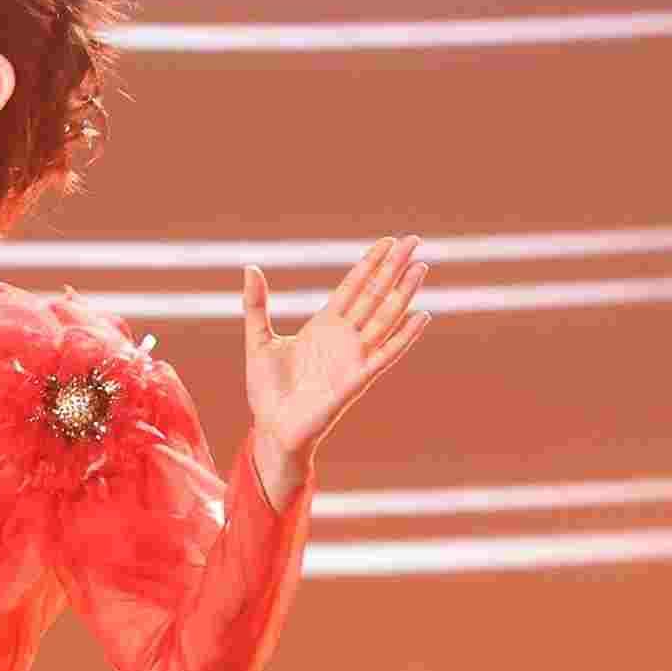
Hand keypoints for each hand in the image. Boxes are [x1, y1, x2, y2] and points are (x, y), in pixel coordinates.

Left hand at [240, 235, 430, 505]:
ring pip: (384, 318)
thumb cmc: (267, 391)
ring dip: (403, 293)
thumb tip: (250, 268)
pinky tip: (421, 316)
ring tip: (420, 267)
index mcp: (324, 326)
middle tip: (414, 240)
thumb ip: (257, 306)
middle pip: (374, 294)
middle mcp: (344, 337)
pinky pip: (386, 354)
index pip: (354, 286)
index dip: (370, 263)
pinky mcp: (357, 379)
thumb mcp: (259, 340)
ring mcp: (353, 357)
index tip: (387, 241)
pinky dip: (404, 336)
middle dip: (393, 267)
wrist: (272, 429)